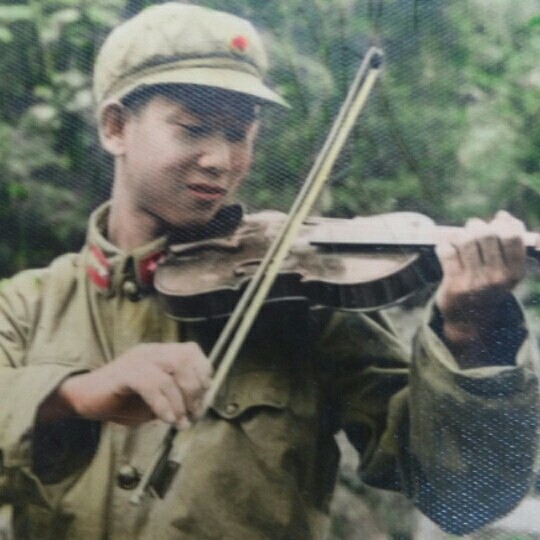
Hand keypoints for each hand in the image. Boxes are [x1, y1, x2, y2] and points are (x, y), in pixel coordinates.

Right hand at [43, 342, 210, 427]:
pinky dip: (163, 404)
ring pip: (171, 370)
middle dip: (195, 388)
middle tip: (193, 413)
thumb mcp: (156, 400)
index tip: (203, 398)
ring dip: (181, 400)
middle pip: (185, 358)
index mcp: (160, 354)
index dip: (203, 373)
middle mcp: (151, 352)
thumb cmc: (121, 402)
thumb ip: (176, 399)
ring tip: (180, 421)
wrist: (82, 401)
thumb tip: (197, 408)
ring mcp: (137, 360)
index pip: (191, 351)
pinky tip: (166, 419)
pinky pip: (151, 384)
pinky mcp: (124, 373)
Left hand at [435, 210, 525, 347]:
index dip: (503, 223)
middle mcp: (497, 278)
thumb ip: (510, 244)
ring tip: (458, 239)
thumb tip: (503, 216)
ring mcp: (475, 282)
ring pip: (465, 240)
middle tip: (472, 229)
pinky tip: (445, 249)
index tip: (496, 222)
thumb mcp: (507, 271)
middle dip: (477, 226)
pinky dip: (444, 245)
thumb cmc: (488, 286)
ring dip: (459, 234)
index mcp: (514, 273)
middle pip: (486, 234)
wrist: (469, 319)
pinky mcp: (454, 284)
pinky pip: (447, 250)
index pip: (512, 236)